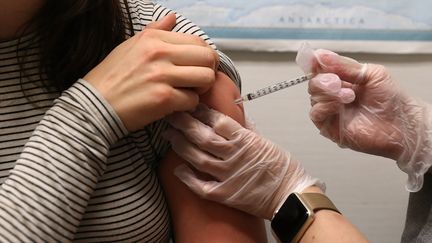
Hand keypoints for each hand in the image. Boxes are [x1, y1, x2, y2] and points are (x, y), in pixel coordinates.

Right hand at [84, 14, 218, 131]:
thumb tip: (173, 18)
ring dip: (201, 89)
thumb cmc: (112, 77)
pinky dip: (187, 105)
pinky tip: (175, 105)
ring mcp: (162, 75)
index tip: (197, 67)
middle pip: (208, 57)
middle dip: (208, 71)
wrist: (94, 106)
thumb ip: (155, 31)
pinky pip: (193, 100)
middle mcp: (159, 53)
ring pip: (206, 78)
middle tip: (198, 81)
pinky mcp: (163, 98)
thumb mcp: (130, 46)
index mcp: (154, 38)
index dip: (204, 56)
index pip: (198, 41)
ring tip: (188, 92)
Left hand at [163, 104, 320, 218]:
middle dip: (184, 124)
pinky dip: (188, 178)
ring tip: (170, 136)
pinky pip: (201, 186)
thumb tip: (236, 116)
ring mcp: (228, 175)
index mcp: (245, 140)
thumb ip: (248, 129)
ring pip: (198, 157)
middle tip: (171, 116)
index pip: (217, 120)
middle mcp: (234, 155)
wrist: (291, 195)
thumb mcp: (266, 141)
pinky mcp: (225, 194)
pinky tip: (178, 169)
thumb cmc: (282, 169)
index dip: (201, 112)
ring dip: (181, 146)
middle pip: (203, 136)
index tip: (191, 105)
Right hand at [303, 48, 431, 190]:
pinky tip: (339, 105)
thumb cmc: (391, 99)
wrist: (401, 123)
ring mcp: (330, 111)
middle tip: (337, 82)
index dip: (314, 63)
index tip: (314, 59)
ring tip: (349, 96)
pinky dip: (325, 106)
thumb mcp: (371, 73)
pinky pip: (316, 114)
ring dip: (328, 93)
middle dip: (323, 79)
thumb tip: (321, 55)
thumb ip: (344, 65)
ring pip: (313, 97)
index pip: (320, 69)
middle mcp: (333, 95)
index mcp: (342, 79)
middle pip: (313, 82)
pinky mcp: (329, 127)